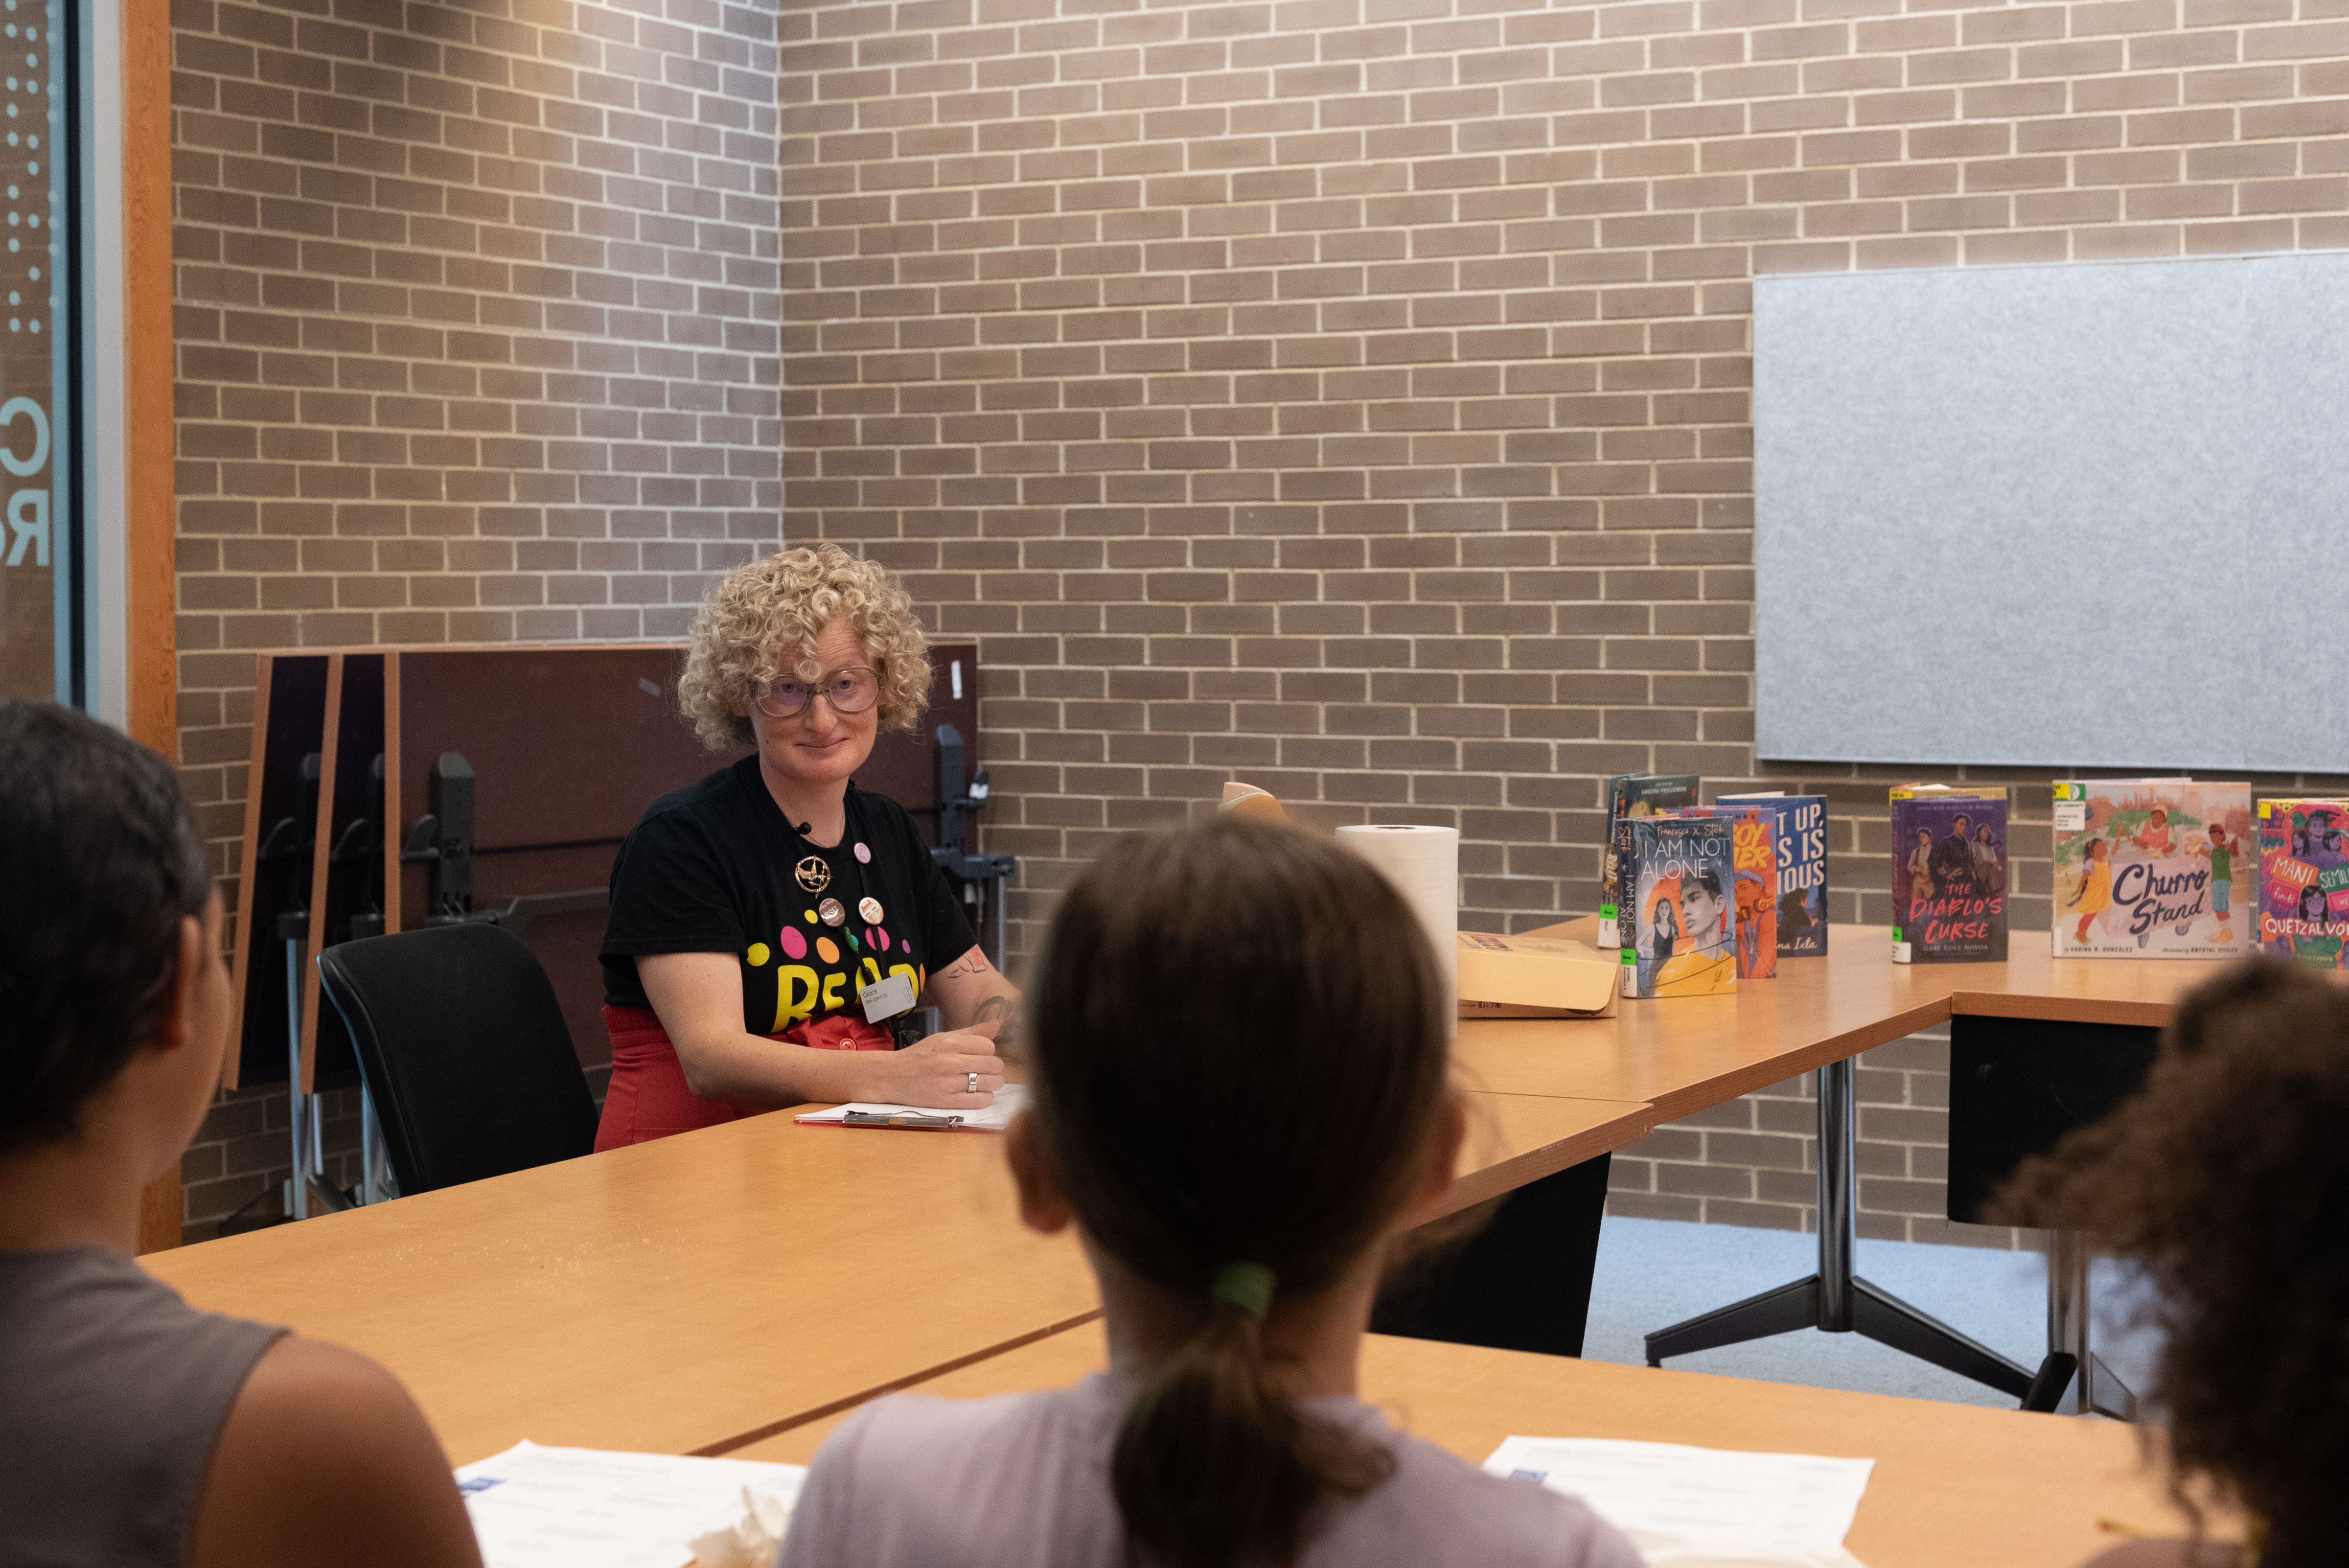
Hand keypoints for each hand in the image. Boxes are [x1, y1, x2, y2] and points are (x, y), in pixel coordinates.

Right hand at [870, 1020, 1003, 1108]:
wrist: (893, 1076)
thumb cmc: (920, 1056)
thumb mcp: (943, 1038)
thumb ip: (971, 1032)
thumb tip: (997, 1024)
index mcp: (950, 1043)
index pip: (987, 1045)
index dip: (989, 1051)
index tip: (983, 1055)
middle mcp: (950, 1062)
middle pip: (992, 1064)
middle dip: (995, 1068)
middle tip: (988, 1070)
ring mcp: (948, 1083)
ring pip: (989, 1083)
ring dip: (993, 1083)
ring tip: (986, 1082)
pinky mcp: (946, 1102)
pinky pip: (979, 1101)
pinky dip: (986, 1098)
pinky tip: (979, 1094)